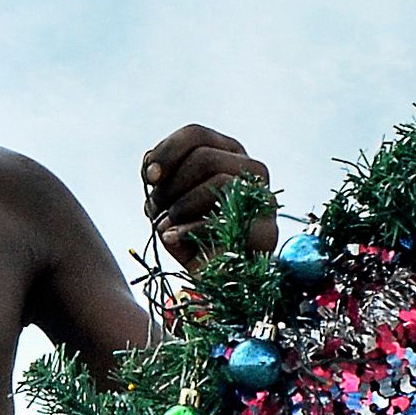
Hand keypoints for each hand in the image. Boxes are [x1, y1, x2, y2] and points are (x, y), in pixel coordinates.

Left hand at [142, 124, 273, 266]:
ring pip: (220, 181)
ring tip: (165, 226)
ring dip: (181, 206)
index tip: (149, 177)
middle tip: (155, 209)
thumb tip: (151, 164)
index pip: (196, 135)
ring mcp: (263, 200)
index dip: (167, 152)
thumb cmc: (191, 235)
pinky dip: (190, 229)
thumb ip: (162, 178)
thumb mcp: (170, 201)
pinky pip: (225, 218)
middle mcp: (251, 171)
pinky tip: (174, 238)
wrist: (216, 279)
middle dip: (171, 185)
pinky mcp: (266, 232)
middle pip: (204, 157)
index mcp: (228, 155)